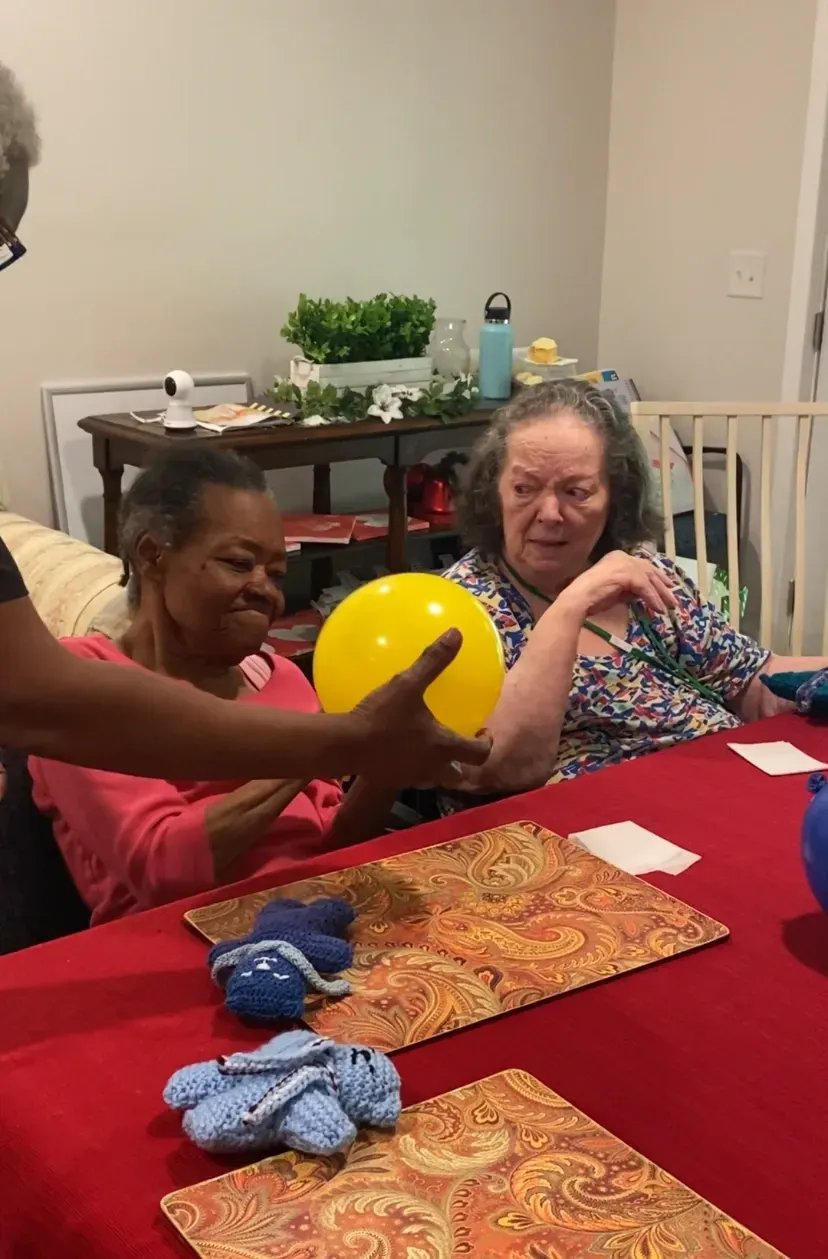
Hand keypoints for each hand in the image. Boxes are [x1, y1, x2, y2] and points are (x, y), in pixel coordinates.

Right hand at [352, 629, 491, 786]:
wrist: (345, 745)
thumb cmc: (381, 716)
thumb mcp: (407, 684)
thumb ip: (433, 660)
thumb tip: (456, 633)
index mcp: (442, 746)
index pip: (477, 754)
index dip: (485, 744)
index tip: (483, 733)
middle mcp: (431, 767)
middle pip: (457, 774)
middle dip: (462, 763)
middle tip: (459, 743)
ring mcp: (410, 777)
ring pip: (433, 779)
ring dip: (438, 767)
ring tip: (432, 749)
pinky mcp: (390, 780)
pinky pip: (408, 777)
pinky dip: (412, 767)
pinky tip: (400, 751)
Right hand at [557, 551, 677, 619]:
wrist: (580, 598)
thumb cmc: (593, 597)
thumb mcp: (617, 591)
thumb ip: (631, 588)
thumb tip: (647, 593)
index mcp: (618, 557)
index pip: (642, 565)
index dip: (657, 575)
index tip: (668, 585)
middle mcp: (623, 556)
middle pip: (649, 570)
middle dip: (663, 584)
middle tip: (673, 597)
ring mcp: (625, 564)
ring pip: (649, 579)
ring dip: (661, 594)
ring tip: (670, 606)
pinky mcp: (627, 574)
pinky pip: (645, 588)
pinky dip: (653, 599)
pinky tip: (658, 609)